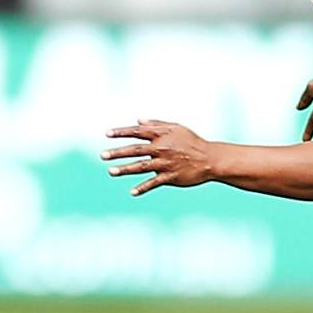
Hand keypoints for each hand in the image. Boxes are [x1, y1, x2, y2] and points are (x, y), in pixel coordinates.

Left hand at [102, 119, 218, 195]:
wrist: (209, 159)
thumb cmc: (192, 141)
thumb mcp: (176, 128)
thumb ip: (157, 124)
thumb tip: (138, 120)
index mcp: (162, 135)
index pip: (138, 132)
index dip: (122, 132)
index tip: (107, 134)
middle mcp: (162, 149)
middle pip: (135, 150)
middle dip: (118, 153)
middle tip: (103, 155)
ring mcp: (166, 164)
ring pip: (141, 167)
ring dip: (125, 169)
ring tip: (111, 171)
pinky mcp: (171, 177)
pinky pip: (154, 183)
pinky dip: (143, 187)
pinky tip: (132, 192)